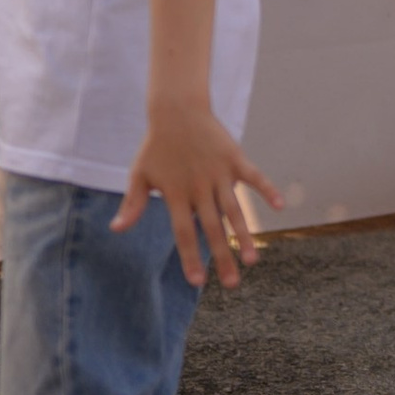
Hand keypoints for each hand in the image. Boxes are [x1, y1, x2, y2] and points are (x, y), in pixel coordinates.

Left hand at [116, 106, 283, 290]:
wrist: (176, 110)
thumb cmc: (156, 145)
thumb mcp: (140, 175)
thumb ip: (133, 204)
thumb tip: (116, 230)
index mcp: (176, 194)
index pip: (183, 233)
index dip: (190, 257)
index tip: (197, 282)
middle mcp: (199, 188)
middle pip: (211, 229)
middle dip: (222, 258)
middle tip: (232, 285)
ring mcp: (219, 173)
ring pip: (233, 210)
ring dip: (243, 235)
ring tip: (252, 260)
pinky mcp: (235, 158)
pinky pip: (254, 176)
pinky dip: (267, 189)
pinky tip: (279, 206)